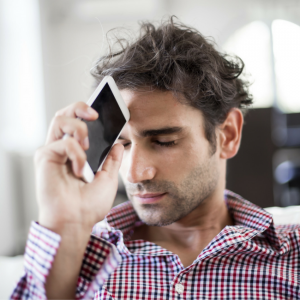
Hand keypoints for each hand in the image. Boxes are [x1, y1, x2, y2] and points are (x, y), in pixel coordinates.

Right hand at [34, 102, 123, 232]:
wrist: (77, 221)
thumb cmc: (89, 204)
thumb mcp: (108, 177)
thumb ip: (111, 160)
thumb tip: (118, 144)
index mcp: (75, 153)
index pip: (77, 124)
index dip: (86, 113)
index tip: (102, 112)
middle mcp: (62, 149)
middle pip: (65, 115)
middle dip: (79, 107)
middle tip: (94, 114)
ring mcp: (52, 152)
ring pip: (59, 120)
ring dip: (78, 128)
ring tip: (88, 145)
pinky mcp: (44, 157)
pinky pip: (63, 143)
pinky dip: (77, 154)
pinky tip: (79, 170)